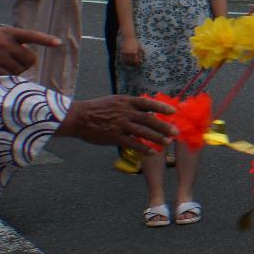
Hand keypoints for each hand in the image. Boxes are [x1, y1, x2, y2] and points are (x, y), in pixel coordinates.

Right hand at [0, 27, 59, 74]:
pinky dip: (6, 76)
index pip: (31, 35)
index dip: (45, 40)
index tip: (58, 43)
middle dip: (26, 63)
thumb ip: (15, 39)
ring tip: (5, 64)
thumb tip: (31, 51)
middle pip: (30, 59)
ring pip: (20, 70)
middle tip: (17, 61)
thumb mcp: (0, 33)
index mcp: (9, 32)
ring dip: (16, 70)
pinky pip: (8, 76)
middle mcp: (5, 42)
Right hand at [55, 95, 173, 151]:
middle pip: (148, 119)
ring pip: (142, 132)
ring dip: (157, 137)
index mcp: (126, 101)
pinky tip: (153, 152)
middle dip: (164, 125)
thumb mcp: (115, 101)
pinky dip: (143, 148)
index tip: (173, 111)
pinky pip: (132, 143)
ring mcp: (119, 125)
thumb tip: (150, 112)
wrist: (78, 117)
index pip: (147, 103)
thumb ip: (132, 106)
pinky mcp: (113, 137)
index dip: (161, 106)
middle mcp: (125, 112)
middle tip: (176, 131)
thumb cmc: (98, 109)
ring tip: (168, 142)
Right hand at [117, 36, 144, 67]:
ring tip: (130, 65)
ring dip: (128, 64)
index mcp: (135, 52)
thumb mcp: (140, 47)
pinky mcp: (122, 52)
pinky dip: (124, 61)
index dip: (137, 64)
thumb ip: (140, 54)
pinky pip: (123, 58)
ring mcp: (125, 52)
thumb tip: (141, 61)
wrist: (128, 37)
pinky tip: (126, 62)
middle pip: (131, 62)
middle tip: (134, 66)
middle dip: (133, 65)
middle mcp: (130, 53)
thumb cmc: (135, 42)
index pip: (136, 61)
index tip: (138, 65)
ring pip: (126, 61)